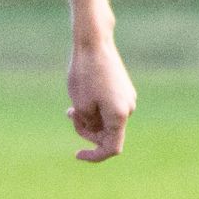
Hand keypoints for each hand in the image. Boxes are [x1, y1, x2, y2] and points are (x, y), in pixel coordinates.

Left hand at [67, 34, 134, 161]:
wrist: (94, 42)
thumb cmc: (85, 74)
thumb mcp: (80, 106)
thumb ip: (88, 125)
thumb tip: (95, 131)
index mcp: (120, 116)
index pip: (111, 148)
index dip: (94, 156)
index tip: (76, 154)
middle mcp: (128, 108)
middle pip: (108, 134)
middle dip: (87, 131)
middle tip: (70, 115)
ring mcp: (127, 97)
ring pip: (107, 120)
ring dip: (89, 118)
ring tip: (72, 105)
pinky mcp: (123, 88)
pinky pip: (110, 108)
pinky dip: (96, 108)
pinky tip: (82, 96)